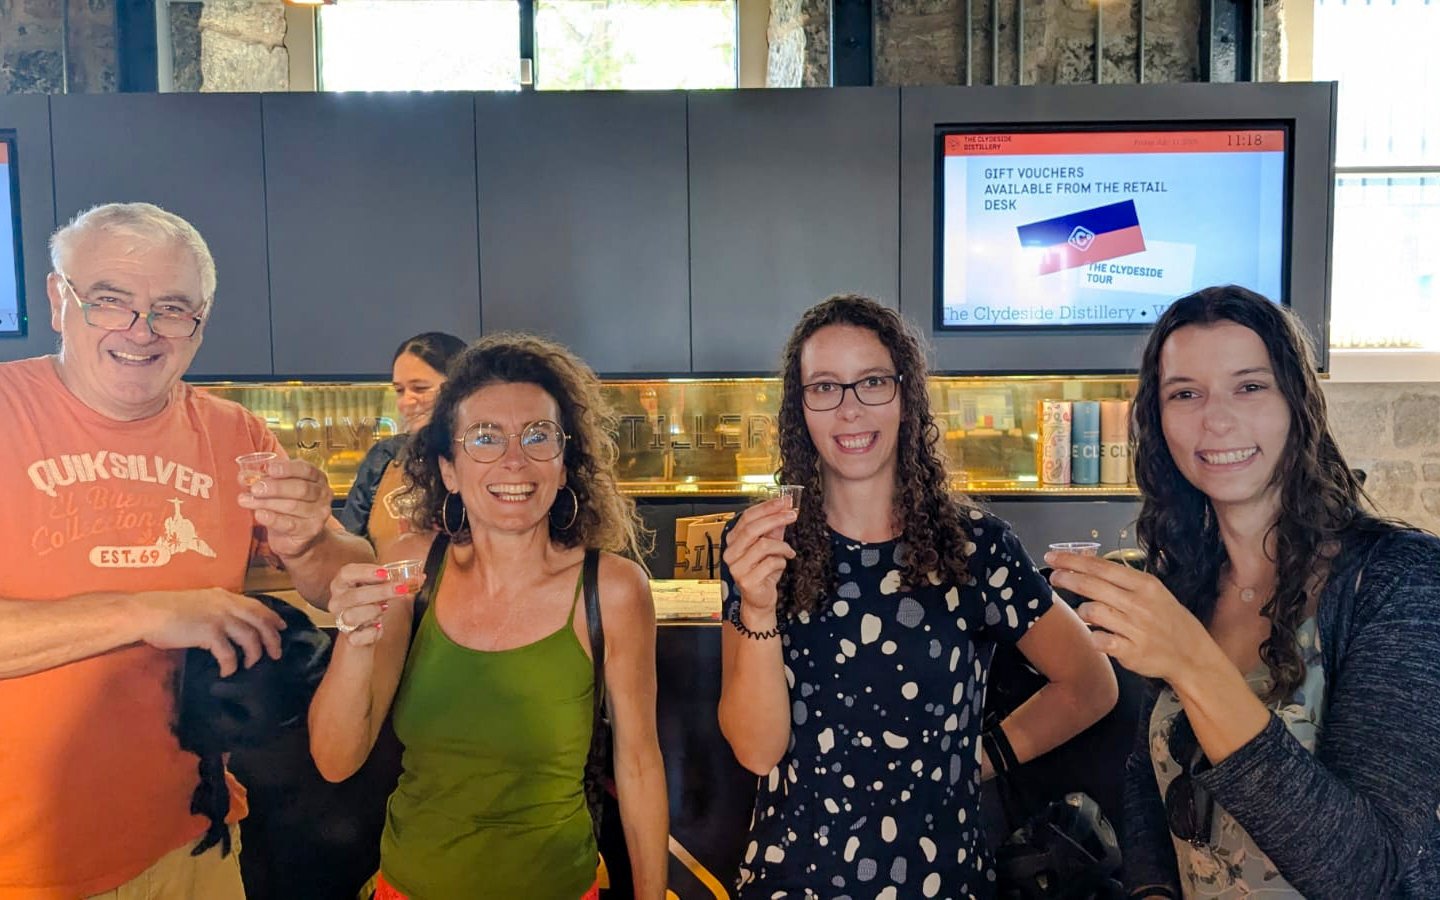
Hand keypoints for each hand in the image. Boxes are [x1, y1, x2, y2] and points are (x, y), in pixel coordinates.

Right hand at [132, 589, 287, 677]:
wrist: (147, 612)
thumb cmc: (166, 609)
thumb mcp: (198, 603)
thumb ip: (216, 609)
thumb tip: (228, 624)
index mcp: (224, 596)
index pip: (257, 605)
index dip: (272, 617)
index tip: (283, 627)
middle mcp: (226, 604)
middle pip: (260, 622)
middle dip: (272, 639)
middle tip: (276, 654)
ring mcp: (219, 617)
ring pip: (250, 637)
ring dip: (254, 654)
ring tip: (250, 665)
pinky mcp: (209, 633)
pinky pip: (229, 653)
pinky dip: (231, 665)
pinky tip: (227, 672)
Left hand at [238, 457, 333, 557]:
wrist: (296, 535)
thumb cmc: (287, 506)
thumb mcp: (277, 489)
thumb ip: (263, 480)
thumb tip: (243, 476)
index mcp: (317, 478)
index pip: (305, 469)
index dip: (286, 468)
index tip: (268, 469)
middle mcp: (322, 494)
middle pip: (300, 488)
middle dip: (275, 487)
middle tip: (255, 488)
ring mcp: (319, 513)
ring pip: (293, 506)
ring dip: (266, 503)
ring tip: (247, 501)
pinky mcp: (311, 530)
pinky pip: (290, 524)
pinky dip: (272, 519)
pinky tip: (259, 514)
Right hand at [327, 563, 422, 647]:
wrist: (363, 632)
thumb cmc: (371, 603)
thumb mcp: (381, 589)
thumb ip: (397, 581)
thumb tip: (421, 577)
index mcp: (342, 583)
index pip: (347, 572)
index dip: (365, 571)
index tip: (386, 573)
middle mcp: (337, 601)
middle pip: (354, 595)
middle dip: (380, 591)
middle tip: (401, 589)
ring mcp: (340, 620)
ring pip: (352, 616)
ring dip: (373, 611)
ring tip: (384, 608)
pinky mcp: (348, 637)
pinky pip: (358, 636)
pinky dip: (371, 632)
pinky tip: (378, 627)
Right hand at [720, 498, 797, 616]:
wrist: (759, 599)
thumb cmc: (762, 572)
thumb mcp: (770, 546)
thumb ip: (774, 529)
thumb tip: (784, 509)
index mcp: (733, 540)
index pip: (747, 517)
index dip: (767, 507)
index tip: (784, 501)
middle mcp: (731, 553)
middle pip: (752, 528)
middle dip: (775, 518)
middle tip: (792, 515)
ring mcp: (737, 567)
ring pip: (764, 545)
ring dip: (782, 546)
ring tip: (789, 551)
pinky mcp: (747, 580)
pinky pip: (770, 563)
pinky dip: (781, 561)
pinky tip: (783, 563)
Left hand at [1044, 550, 1208, 681]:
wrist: (1191, 654)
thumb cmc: (1167, 619)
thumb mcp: (1152, 591)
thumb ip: (1120, 578)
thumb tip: (1085, 560)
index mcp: (1144, 584)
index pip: (1101, 567)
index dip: (1073, 561)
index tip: (1053, 557)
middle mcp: (1139, 604)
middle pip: (1092, 585)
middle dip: (1067, 578)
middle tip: (1053, 577)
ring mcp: (1136, 628)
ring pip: (1092, 611)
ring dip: (1082, 611)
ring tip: (1086, 614)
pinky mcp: (1131, 651)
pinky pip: (1100, 640)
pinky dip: (1094, 637)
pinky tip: (1097, 636)